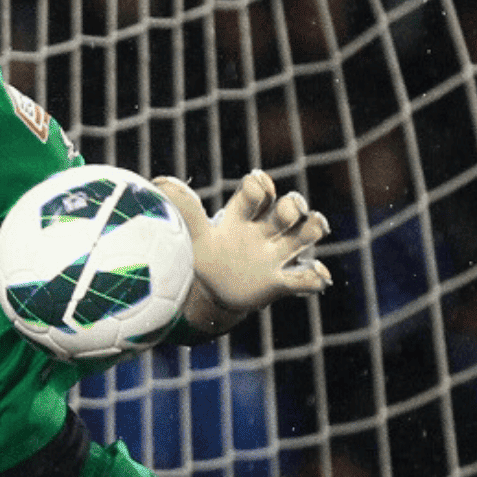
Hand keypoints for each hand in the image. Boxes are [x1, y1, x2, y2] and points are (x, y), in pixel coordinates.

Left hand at [161, 169, 330, 317]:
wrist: (211, 294)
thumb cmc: (205, 257)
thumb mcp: (193, 236)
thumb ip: (184, 211)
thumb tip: (159, 182)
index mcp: (243, 216)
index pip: (259, 192)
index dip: (262, 186)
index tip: (258, 185)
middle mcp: (264, 231)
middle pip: (288, 209)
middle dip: (292, 206)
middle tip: (290, 210)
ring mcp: (276, 255)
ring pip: (305, 235)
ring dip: (312, 229)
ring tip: (313, 228)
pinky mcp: (281, 282)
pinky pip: (304, 279)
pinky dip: (315, 276)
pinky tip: (318, 275)